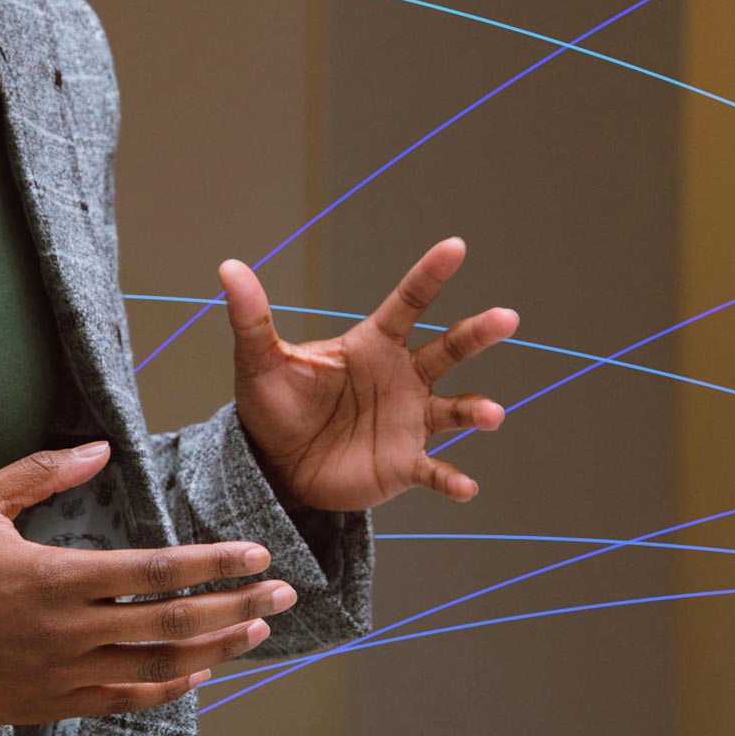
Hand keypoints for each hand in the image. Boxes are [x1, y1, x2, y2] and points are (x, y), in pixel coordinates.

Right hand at [0, 441, 295, 723]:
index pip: (157, 570)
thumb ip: (41, 472)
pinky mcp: (50, 705)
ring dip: (217, 651)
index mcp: (55, 576)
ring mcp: (61, 674)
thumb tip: (100, 447)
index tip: (257, 555)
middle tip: (284, 597)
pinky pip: (124, 701)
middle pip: (174, 623)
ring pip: (159, 669)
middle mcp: (68, 630)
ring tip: (257, 633)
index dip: (215, 564)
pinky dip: (168, 691)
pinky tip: (199, 676)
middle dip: (238, 607)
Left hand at [223, 238, 518, 512]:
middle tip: (507, 317)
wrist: (276, 466)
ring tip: (491, 414)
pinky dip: (451, 478)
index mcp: (373, 345)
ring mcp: (408, 421)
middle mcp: (402, 377)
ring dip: (476, 410)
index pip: (407, 303)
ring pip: (453, 410)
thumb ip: (251, 317)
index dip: (430, 274)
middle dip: (478, 333)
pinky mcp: (404, 464)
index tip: (455, 247)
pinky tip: (466, 488)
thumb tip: (228, 267)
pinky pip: (434, 470)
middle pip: (448, 349)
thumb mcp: (259, 362)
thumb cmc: (274, 406)